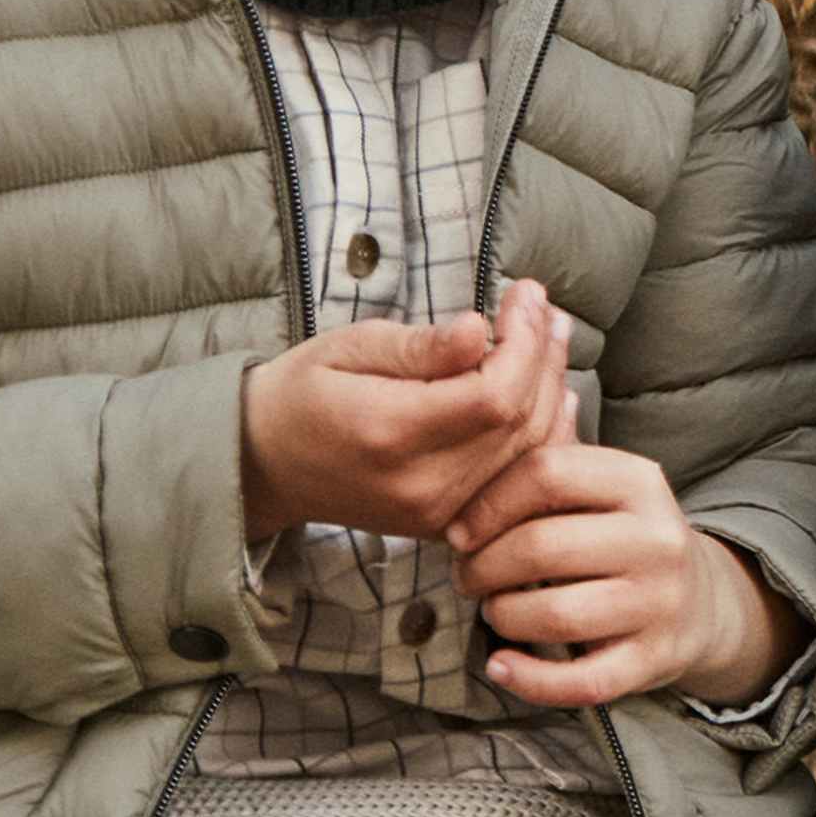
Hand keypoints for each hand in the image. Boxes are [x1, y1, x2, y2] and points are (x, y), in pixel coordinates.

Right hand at [241, 279, 573, 543]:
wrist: (266, 464)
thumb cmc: (302, 392)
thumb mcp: (347, 347)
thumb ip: (418, 346)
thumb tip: (479, 330)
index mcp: (390, 433)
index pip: (493, 396)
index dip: (524, 343)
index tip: (522, 293)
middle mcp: (421, 485)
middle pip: (519, 425)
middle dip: (542, 357)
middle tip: (541, 304)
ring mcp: (437, 514)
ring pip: (527, 454)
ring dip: (550, 389)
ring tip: (549, 333)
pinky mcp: (446, 523)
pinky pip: (513, 480)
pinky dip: (540, 433)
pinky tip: (548, 390)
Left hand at [443, 395, 810, 708]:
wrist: (702, 602)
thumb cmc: (622, 536)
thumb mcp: (602, 487)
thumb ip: (548, 457)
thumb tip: (485, 420)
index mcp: (639, 480)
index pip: (547, 473)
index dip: (487, 502)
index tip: (458, 531)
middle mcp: (657, 538)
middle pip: (541, 547)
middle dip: (484, 567)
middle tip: (465, 577)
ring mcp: (661, 602)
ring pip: (556, 615)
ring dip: (503, 616)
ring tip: (492, 610)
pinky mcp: (656, 659)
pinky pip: (582, 680)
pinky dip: (530, 680)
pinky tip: (500, 667)